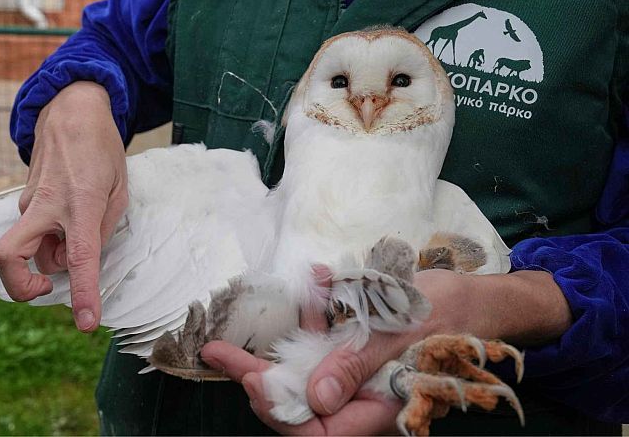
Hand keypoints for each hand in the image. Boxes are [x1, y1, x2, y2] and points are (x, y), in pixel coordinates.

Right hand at [0, 81, 127, 331]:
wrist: (71, 109)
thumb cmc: (102, 149)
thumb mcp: (119, 190)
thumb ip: (102, 230)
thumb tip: (77, 261)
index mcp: (82, 203)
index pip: (78, 259)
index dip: (82, 295)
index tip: (86, 323)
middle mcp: (47, 205)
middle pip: (9, 257)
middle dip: (20, 287)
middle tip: (45, 290)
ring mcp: (30, 202)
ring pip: (30, 248)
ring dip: (49, 255)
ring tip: (78, 230)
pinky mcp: (23, 199)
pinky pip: (33, 232)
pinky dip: (48, 238)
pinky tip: (68, 218)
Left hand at [202, 268, 569, 434]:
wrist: (482, 299)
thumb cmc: (452, 314)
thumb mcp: (401, 332)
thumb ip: (357, 364)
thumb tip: (315, 398)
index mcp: (379, 409)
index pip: (315, 431)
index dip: (277, 409)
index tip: (247, 377)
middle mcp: (365, 402)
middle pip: (300, 407)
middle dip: (261, 381)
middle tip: (221, 355)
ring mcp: (360, 380)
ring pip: (305, 376)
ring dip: (280, 348)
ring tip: (246, 330)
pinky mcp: (358, 356)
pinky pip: (324, 348)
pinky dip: (312, 319)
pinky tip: (313, 283)